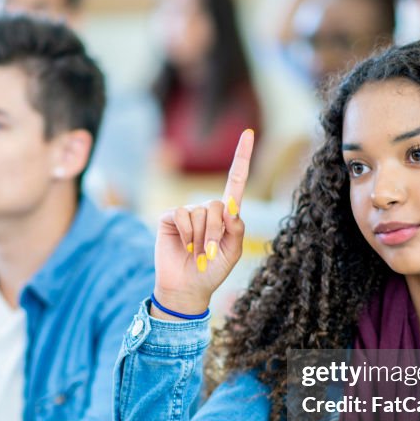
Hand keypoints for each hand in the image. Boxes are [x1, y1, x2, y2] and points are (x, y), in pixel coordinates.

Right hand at [152, 130, 253, 318]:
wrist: (186, 287)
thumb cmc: (211, 272)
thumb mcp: (232, 254)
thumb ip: (236, 230)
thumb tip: (231, 208)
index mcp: (227, 215)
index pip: (236, 182)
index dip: (242, 158)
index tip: (249, 133)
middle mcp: (207, 209)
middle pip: (217, 205)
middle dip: (216, 232)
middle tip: (210, 253)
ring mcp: (188, 212)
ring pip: (200, 212)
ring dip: (201, 237)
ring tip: (197, 252)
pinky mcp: (170, 217)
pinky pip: (182, 215)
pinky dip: (187, 234)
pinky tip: (184, 246)